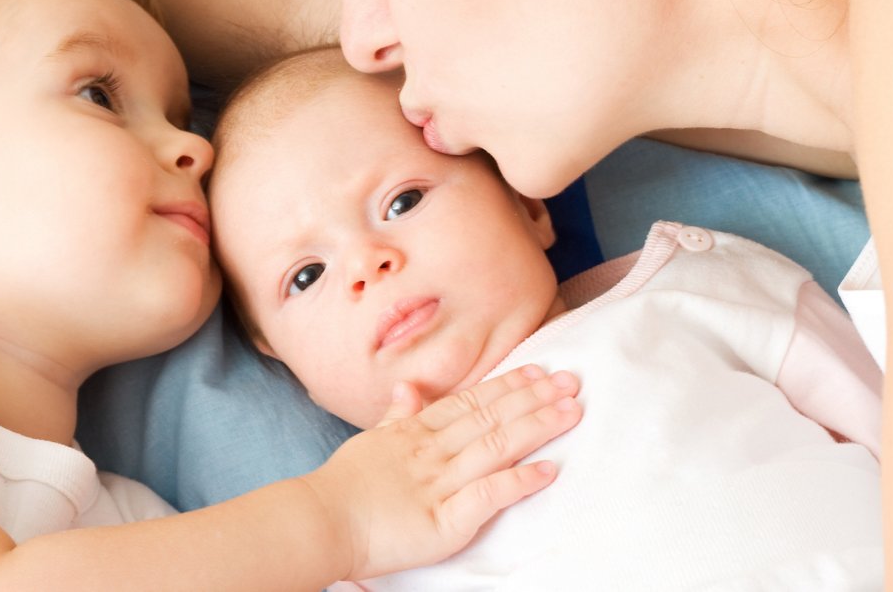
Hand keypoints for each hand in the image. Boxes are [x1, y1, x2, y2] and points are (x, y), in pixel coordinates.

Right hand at [304, 366, 580, 580]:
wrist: (321, 521)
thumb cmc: (344, 486)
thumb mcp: (371, 441)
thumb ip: (396, 415)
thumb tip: (408, 387)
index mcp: (416, 432)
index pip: (470, 401)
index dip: (507, 385)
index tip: (538, 370)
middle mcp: (433, 450)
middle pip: (491, 417)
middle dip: (533, 398)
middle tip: (572, 382)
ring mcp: (441, 482)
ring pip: (497, 446)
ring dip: (537, 427)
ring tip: (571, 412)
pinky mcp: (446, 520)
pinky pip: (489, 495)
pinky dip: (520, 481)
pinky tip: (549, 471)